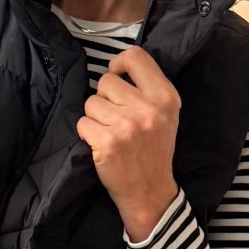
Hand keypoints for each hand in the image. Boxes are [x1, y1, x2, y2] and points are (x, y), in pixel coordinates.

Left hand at [75, 46, 180, 240]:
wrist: (149, 191)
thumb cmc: (154, 150)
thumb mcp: (165, 115)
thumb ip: (147, 89)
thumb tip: (116, 67)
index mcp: (165, 97)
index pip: (136, 57)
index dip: (118, 63)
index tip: (116, 75)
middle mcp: (148, 108)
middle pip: (106, 82)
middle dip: (105, 98)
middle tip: (116, 119)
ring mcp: (126, 125)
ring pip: (91, 103)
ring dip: (94, 117)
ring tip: (110, 133)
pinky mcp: (107, 142)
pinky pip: (82, 123)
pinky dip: (87, 134)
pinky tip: (101, 145)